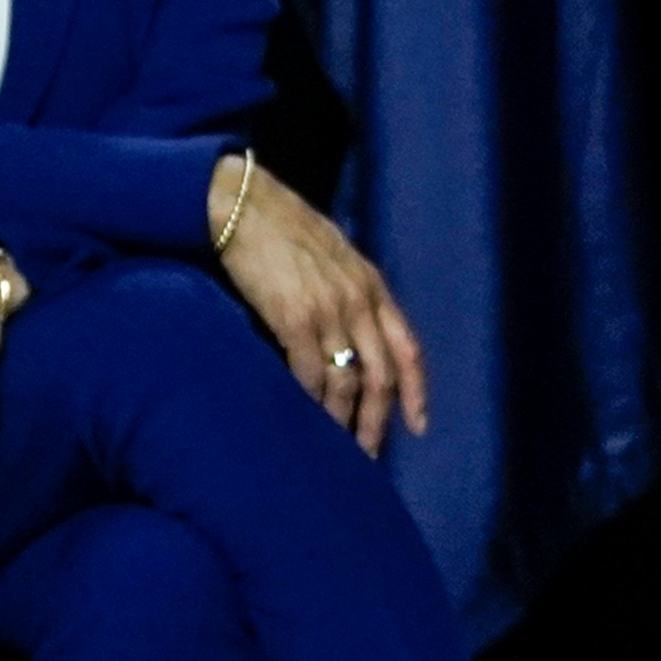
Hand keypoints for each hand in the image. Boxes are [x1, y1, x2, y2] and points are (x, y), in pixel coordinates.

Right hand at [214, 157, 434, 455]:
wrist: (241, 204)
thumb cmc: (280, 228)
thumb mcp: (331, 257)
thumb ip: (347, 293)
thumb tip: (347, 334)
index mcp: (372, 286)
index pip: (408, 348)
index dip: (416, 391)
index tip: (418, 426)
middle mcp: (359, 301)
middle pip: (381, 376)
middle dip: (377, 422)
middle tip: (368, 457)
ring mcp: (329, 310)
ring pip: (347, 382)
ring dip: (341, 422)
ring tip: (333, 450)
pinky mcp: (293, 317)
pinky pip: (309, 372)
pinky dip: (309, 402)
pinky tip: (303, 421)